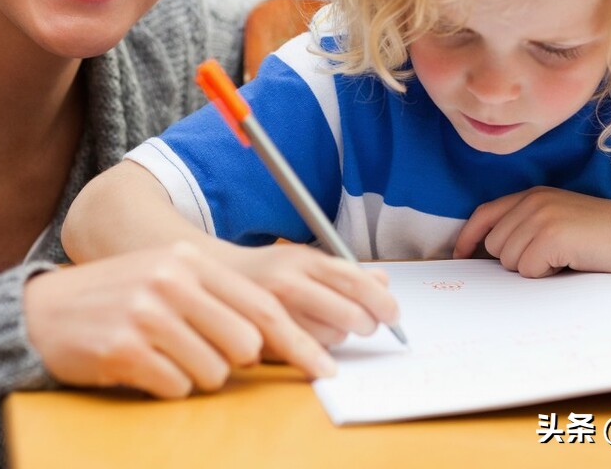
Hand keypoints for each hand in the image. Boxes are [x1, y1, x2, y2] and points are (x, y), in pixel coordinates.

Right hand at [22, 243, 335, 398]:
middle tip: (201, 353)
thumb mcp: (166, 276)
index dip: (300, 342)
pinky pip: (176, 386)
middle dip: (232, 359)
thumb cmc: (116, 297)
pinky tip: (140, 366)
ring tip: (161, 354)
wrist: (42, 312)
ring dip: (195, 374)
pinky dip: (165, 385)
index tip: (324, 368)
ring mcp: (147, 314)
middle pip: (246, 343)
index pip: (262, 306)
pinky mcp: (125, 349)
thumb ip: (217, 295)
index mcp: (189, 260)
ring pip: (214, 371)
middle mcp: (171, 281)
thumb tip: (272, 335)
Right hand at [224, 242, 399, 345]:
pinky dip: (321, 349)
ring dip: (341, 335)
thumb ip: (346, 270)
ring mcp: (274, 311)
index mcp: (303, 259)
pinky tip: (312, 337)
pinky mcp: (263, 337)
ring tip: (331, 324)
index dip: (381, 301)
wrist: (217, 280)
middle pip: (348, 314)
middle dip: (368, 324)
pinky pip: (310, 352)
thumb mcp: (307, 260)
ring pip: (332, 336)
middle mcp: (288, 283)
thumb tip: (384, 283)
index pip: (355, 281)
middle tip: (370, 325)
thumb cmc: (271, 271)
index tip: (393, 314)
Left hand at [452, 187, 610, 277]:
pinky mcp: (550, 237)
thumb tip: (493, 254)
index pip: (484, 213)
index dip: (469, 236)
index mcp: (531, 195)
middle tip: (551, 257)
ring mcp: (539, 218)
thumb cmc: (602, 234)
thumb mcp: (558, 218)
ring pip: (508, 260)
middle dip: (515, 259)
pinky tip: (568, 262)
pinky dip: (546, 274)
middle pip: (494, 245)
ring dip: (532, 267)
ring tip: (562, 257)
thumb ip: (528, 225)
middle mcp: (531, 202)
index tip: (460, 256)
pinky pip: (527, 270)